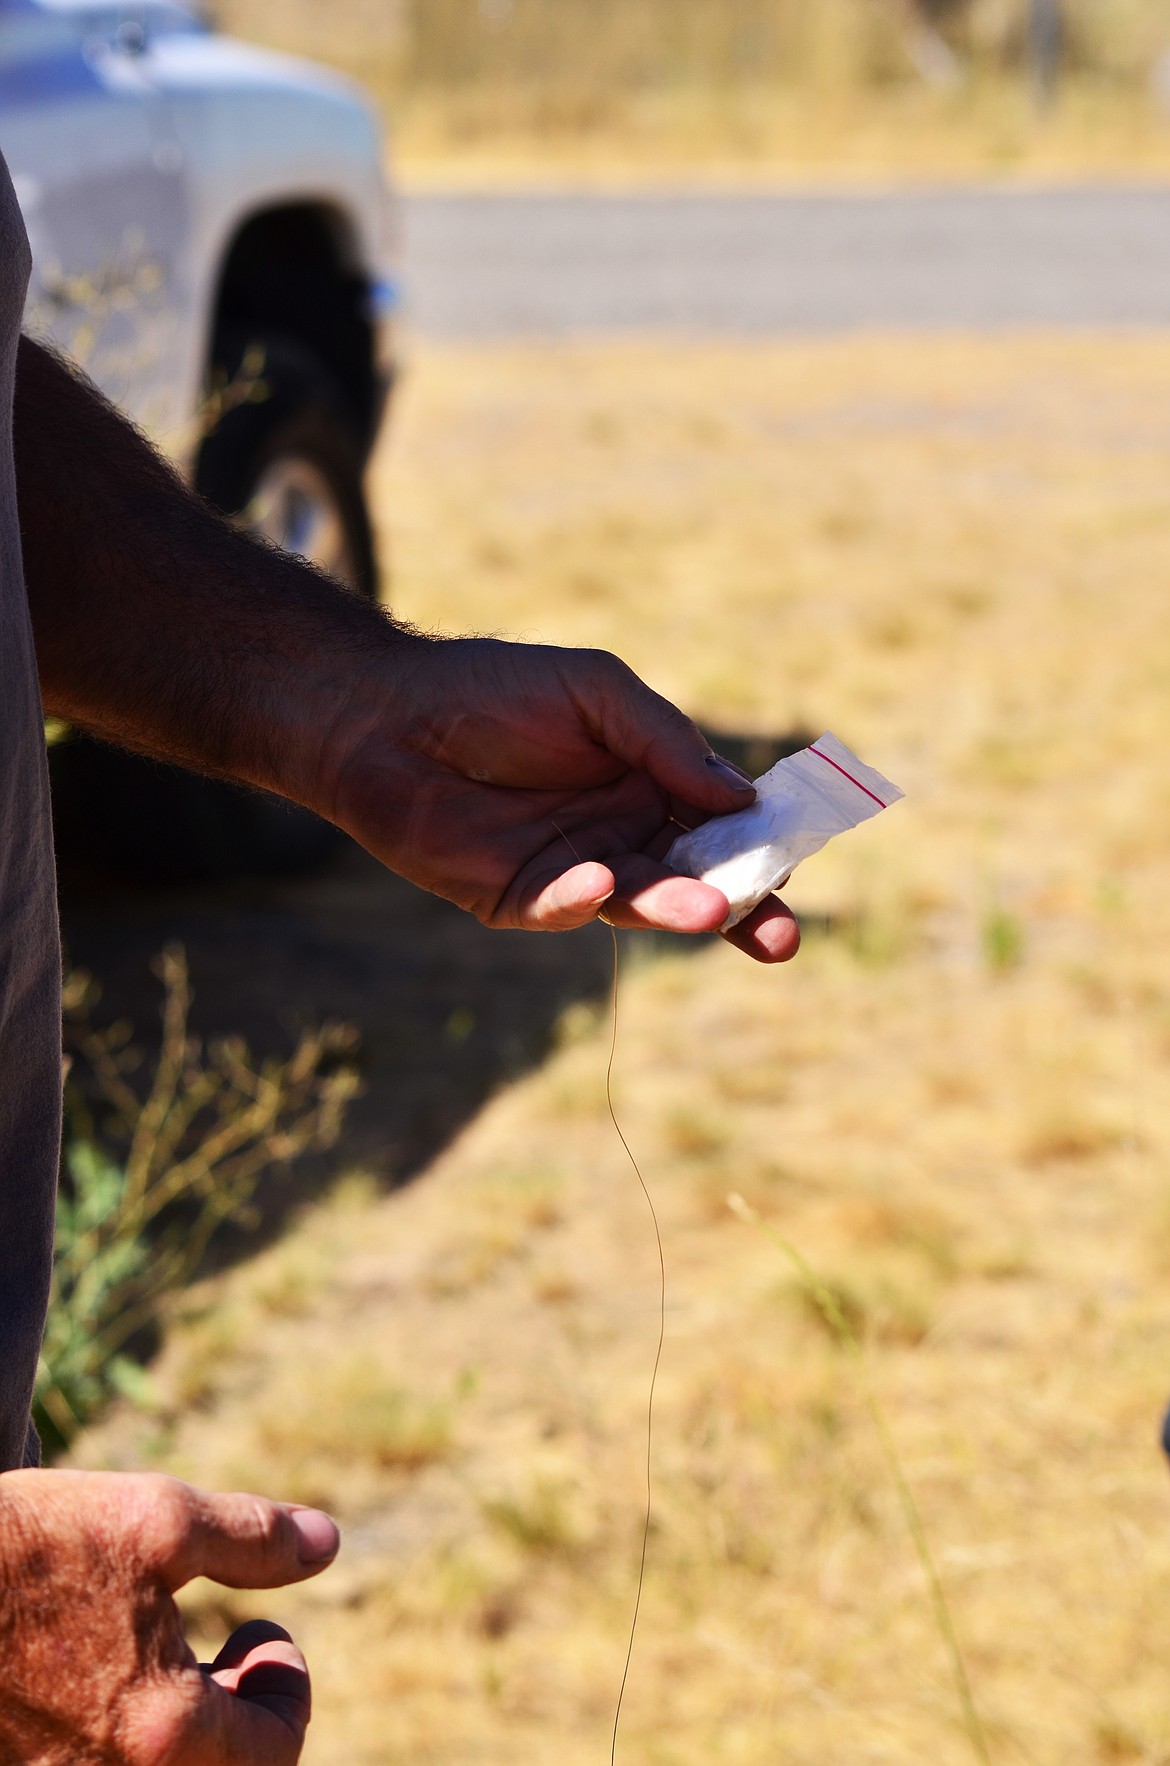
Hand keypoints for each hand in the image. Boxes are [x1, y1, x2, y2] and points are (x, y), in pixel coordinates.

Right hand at [0, 1469, 338, 1764]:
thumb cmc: (26, 1550)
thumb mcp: (154, 1521)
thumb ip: (250, 1538)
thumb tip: (328, 1542)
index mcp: (165, 1739)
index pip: (273, 1750)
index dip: (284, 1685)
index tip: (261, 1634)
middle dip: (235, 1716)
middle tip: (224, 1656)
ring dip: (174, 1731)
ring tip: (159, 1661)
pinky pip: (91, 1765)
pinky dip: (116, 1739)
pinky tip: (92, 1678)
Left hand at [325, 637, 799, 963]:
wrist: (385, 714)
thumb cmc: (493, 689)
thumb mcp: (595, 691)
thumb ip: (665, 739)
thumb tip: (743, 798)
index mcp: (653, 783)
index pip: (724, 824)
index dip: (762, 843)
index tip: (796, 855)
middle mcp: (623, 834)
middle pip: (697, 880)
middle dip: (742, 909)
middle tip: (782, 937)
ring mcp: (574, 871)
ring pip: (638, 901)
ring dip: (675, 910)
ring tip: (708, 912)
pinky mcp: (518, 900)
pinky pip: (560, 908)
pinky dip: (581, 899)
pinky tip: (597, 880)